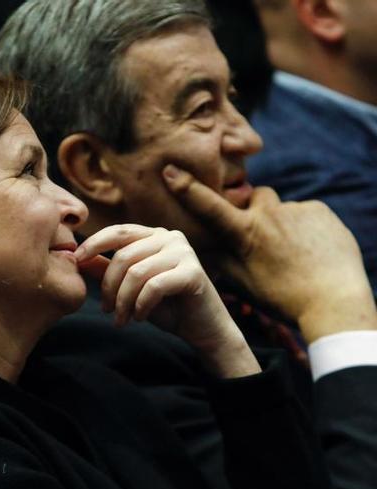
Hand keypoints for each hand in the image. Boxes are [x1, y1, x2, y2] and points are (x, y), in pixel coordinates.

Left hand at [77, 224, 260, 377]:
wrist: (201, 329)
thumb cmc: (165, 306)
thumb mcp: (129, 286)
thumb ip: (107, 269)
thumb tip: (77, 258)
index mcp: (153, 235)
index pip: (117, 232)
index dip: (94, 244)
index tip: (76, 260)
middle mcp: (170, 237)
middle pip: (123, 256)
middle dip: (109, 287)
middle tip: (107, 311)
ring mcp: (184, 252)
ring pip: (136, 273)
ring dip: (123, 301)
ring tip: (121, 319)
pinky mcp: (193, 271)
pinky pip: (154, 286)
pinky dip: (141, 305)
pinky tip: (140, 316)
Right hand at [163, 164, 376, 342]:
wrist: (335, 302)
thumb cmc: (283, 298)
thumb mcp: (242, 283)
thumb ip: (221, 259)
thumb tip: (203, 246)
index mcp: (245, 233)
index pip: (208, 206)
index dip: (186, 187)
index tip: (170, 169)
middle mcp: (268, 214)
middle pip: (253, 197)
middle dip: (253, 208)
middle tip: (264, 238)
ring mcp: (296, 210)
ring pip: (281, 209)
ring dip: (281, 223)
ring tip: (293, 253)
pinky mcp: (321, 212)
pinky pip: (305, 213)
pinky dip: (305, 228)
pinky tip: (311, 251)